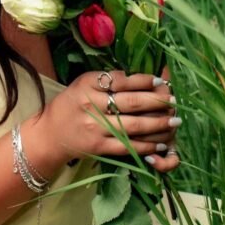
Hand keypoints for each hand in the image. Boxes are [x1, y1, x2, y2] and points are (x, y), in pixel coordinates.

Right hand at [34, 69, 180, 172]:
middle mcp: (91, 105)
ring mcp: (95, 128)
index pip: (121, 80)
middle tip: (174, 101)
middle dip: (157, 102)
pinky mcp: (99, 147)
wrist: (49, 134)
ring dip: (158, 124)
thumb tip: (137, 76)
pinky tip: (161, 143)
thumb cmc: (71, 104)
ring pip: (133, 126)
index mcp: (88, 85)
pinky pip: (128, 146)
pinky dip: (147, 145)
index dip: (144, 80)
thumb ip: (107, 79)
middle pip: (131, 103)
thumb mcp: (83, 83)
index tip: (161, 81)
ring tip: (174, 121)